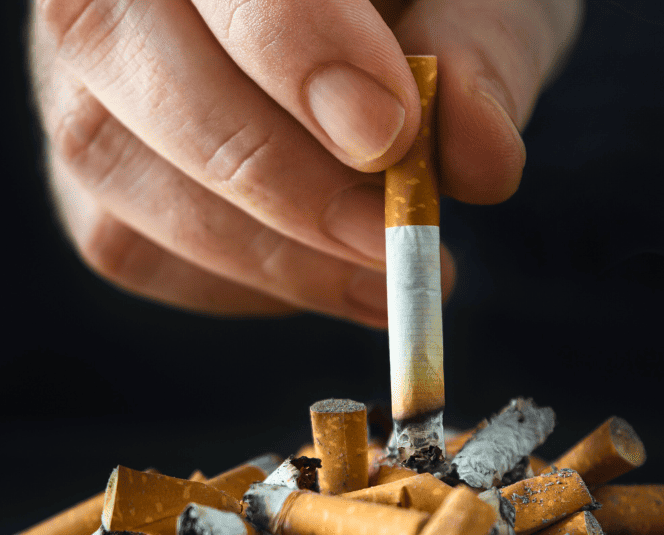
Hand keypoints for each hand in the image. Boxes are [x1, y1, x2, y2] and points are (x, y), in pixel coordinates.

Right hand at [29, 0, 582, 325]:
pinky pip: (130, 246)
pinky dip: (235, 280)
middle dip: (280, 177)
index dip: (293, 51)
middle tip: (389, 238)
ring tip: (383, 276)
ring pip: (119, 171)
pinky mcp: (97, 172)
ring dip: (268, 254)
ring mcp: (81, 82)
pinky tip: (321, 273)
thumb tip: (484, 163)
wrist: (366, 36)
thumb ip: (478, 57)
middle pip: (140, 66)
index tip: (387, 136)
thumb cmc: (424, 3)